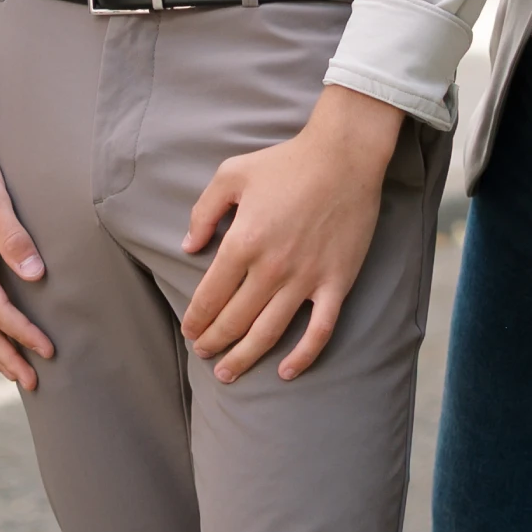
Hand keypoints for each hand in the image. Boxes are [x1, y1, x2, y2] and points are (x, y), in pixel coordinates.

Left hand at [179, 83, 402, 382]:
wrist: (342, 158)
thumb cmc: (284, 163)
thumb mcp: (230, 175)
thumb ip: (204, 212)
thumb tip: (188, 247)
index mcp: (243, 242)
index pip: (211, 294)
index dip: (196, 318)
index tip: (188, 331)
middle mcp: (272, 268)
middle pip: (235, 319)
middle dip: (214, 341)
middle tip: (202, 352)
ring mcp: (306, 279)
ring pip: (269, 333)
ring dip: (245, 357)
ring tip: (227, 372)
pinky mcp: (336, 284)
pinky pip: (319, 331)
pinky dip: (303, 357)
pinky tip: (287, 372)